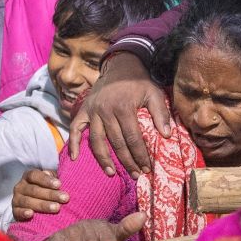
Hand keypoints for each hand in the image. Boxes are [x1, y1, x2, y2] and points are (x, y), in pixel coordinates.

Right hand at [11, 167, 66, 222]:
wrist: (35, 207)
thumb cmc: (47, 190)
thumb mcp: (50, 182)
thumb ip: (54, 177)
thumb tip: (58, 176)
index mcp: (29, 176)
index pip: (35, 175)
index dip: (46, 180)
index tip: (59, 185)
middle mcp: (20, 187)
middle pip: (34, 190)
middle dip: (50, 194)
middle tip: (65, 198)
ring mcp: (16, 199)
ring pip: (28, 201)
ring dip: (43, 205)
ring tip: (56, 208)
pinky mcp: (15, 211)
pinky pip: (17, 212)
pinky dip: (23, 213)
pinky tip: (31, 214)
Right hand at [69, 53, 167, 175]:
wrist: (120, 65)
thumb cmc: (139, 82)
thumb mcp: (154, 93)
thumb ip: (161, 114)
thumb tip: (167, 135)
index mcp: (124, 107)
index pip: (133, 138)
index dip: (140, 155)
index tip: (146, 168)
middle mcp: (106, 110)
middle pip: (116, 143)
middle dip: (127, 161)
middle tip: (136, 175)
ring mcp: (93, 111)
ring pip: (96, 140)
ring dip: (104, 159)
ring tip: (112, 173)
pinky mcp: (84, 109)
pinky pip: (76, 128)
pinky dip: (73, 143)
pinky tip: (74, 158)